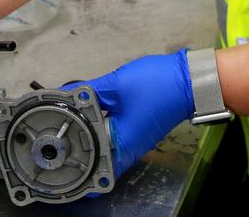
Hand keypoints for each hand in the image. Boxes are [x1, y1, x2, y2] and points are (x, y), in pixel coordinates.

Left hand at [61, 49, 193, 176]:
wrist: (188, 79)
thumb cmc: (156, 85)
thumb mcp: (117, 84)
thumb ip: (91, 91)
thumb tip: (71, 95)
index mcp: (122, 144)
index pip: (93, 168)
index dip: (75, 163)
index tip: (60, 154)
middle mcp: (130, 149)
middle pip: (99, 158)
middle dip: (81, 145)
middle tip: (63, 133)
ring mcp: (137, 140)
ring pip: (108, 145)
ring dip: (92, 134)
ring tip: (75, 119)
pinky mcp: (141, 130)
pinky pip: (117, 135)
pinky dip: (105, 126)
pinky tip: (97, 111)